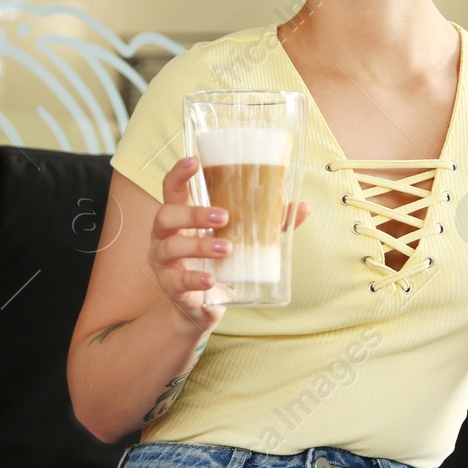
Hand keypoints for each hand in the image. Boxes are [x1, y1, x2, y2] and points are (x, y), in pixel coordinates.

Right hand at [148, 157, 309, 329]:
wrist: (202, 306)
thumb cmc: (218, 262)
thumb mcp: (241, 239)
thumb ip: (269, 223)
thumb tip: (303, 207)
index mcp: (181, 217)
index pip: (172, 188)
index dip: (179, 173)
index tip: (194, 161)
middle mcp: (165, 235)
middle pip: (166, 215)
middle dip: (194, 213)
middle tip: (224, 216)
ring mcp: (164, 262)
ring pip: (171, 246)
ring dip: (200, 245)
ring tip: (227, 248)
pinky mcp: (170, 286)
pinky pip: (177, 280)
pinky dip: (195, 278)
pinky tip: (210, 279)